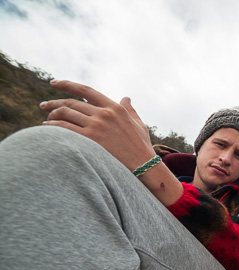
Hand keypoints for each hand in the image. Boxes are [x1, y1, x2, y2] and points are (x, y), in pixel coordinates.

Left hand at [40, 80, 154, 170]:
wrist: (143, 166)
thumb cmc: (141, 147)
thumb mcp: (138, 124)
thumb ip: (130, 110)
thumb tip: (126, 98)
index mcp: (114, 108)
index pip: (85, 90)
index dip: (67, 84)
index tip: (54, 83)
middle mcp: (104, 114)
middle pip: (71, 103)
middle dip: (53, 102)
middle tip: (44, 105)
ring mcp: (96, 126)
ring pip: (65, 113)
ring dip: (52, 115)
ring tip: (46, 119)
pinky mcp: (90, 140)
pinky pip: (64, 128)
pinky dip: (52, 126)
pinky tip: (47, 128)